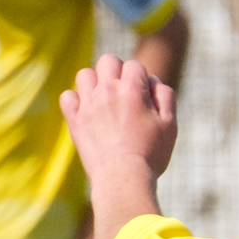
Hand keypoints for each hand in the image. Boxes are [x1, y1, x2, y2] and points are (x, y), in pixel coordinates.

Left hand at [60, 54, 179, 183]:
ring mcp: (88, 104)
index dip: (142, 77)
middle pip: (108, 61)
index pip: (134, 65)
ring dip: (96, 82)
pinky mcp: (74, 119)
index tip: (145, 95)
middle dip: (117, 70)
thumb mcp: (170, 125)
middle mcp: (108, 91)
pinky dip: (76, 99)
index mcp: (133, 90)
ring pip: (85, 74)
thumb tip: (153, 81)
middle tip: (124, 91)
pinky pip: (68, 95)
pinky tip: (88, 111)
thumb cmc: (151, 153)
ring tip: (105, 99)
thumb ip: (165, 97)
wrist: (123, 177)